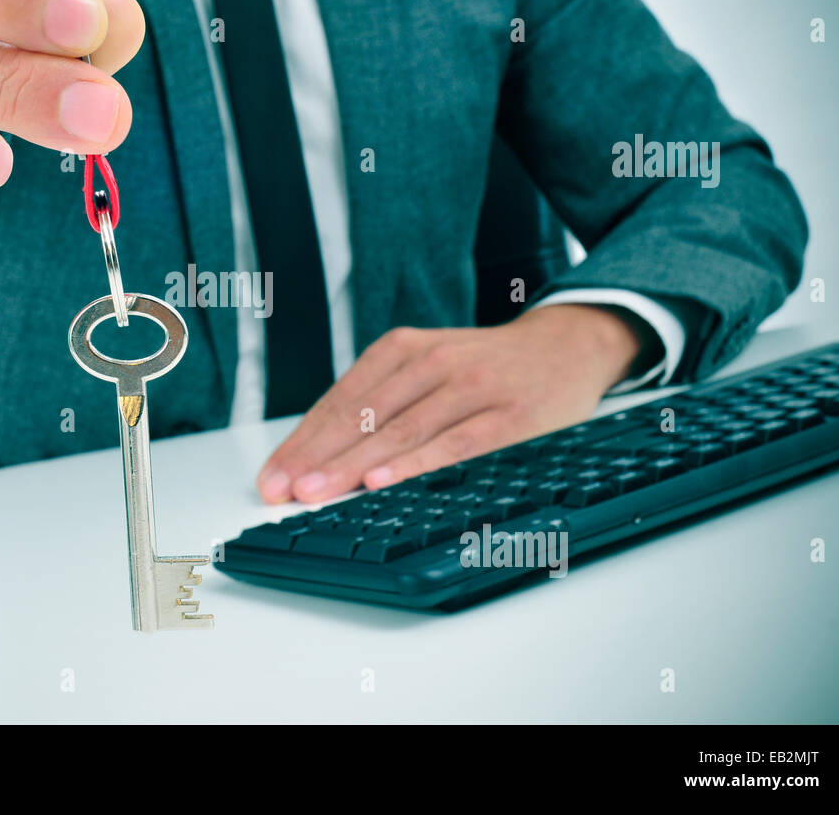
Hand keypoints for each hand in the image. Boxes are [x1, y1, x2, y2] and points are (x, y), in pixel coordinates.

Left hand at [256, 304, 652, 502]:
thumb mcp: (428, 365)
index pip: (340, 400)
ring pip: (401, 431)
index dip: (302, 441)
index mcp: (402, 348)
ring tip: (317, 492)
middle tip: (282, 490)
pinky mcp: (509, 416)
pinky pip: (455, 445)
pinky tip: (384, 482)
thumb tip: (321, 453)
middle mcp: (431, 361)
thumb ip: (382, 401)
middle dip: (316, 457)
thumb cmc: (485, 367)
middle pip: (362, 416)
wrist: (566, 346)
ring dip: (353, 465)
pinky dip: (417, 464)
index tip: (272, 476)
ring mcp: (471, 387)